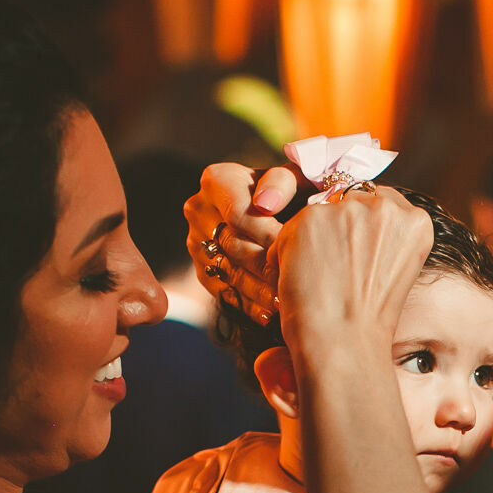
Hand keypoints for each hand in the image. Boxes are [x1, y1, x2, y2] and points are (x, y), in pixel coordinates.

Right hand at [183, 163, 300, 324]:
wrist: (274, 208)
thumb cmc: (292, 192)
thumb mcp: (293, 176)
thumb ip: (283, 182)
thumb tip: (265, 205)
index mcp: (217, 181)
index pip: (238, 214)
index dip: (267, 234)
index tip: (295, 248)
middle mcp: (199, 209)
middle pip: (234, 245)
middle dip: (267, 266)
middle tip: (296, 282)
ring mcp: (196, 242)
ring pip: (228, 271)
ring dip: (259, 291)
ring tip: (286, 303)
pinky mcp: (202, 269)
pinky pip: (223, 291)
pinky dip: (248, 305)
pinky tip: (270, 315)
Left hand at [266, 187, 432, 367]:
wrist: (344, 343)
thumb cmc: (368, 320)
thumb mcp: (394, 270)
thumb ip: (381, 235)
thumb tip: (350, 217)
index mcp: (416, 220)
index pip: (381, 201)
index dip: (363, 229)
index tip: (356, 255)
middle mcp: (386, 207)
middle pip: (350, 200)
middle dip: (338, 230)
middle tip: (336, 272)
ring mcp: (348, 209)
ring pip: (320, 213)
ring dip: (313, 240)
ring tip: (321, 279)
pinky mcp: (313, 216)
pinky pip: (292, 227)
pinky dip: (288, 253)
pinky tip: (302, 279)